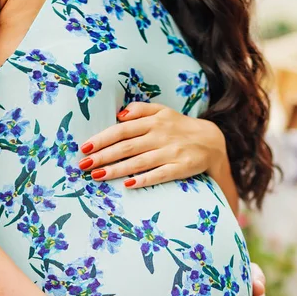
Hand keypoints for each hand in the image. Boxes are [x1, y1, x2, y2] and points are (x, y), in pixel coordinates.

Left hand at [79, 102, 226, 188]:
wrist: (212, 141)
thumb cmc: (179, 127)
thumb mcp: (163, 111)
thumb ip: (140, 110)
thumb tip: (119, 114)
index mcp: (154, 121)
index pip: (123, 129)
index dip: (103, 138)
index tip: (85, 148)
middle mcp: (161, 136)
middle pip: (127, 146)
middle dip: (104, 156)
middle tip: (84, 165)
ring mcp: (171, 153)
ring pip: (139, 162)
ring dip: (117, 169)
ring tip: (98, 176)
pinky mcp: (181, 168)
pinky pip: (160, 174)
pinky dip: (144, 179)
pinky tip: (128, 185)